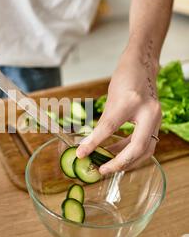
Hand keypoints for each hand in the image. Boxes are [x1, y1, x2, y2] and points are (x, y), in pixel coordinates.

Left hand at [76, 51, 161, 173]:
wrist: (143, 67)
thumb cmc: (126, 78)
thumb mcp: (111, 98)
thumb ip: (103, 123)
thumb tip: (87, 144)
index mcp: (132, 102)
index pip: (110, 127)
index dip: (94, 143)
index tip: (81, 153)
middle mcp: (149, 112)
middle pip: (137, 147)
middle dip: (119, 163)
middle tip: (101, 170)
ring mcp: (156, 119)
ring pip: (145, 150)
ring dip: (126, 161)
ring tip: (106, 165)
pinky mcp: (156, 124)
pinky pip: (145, 144)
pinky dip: (130, 152)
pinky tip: (115, 153)